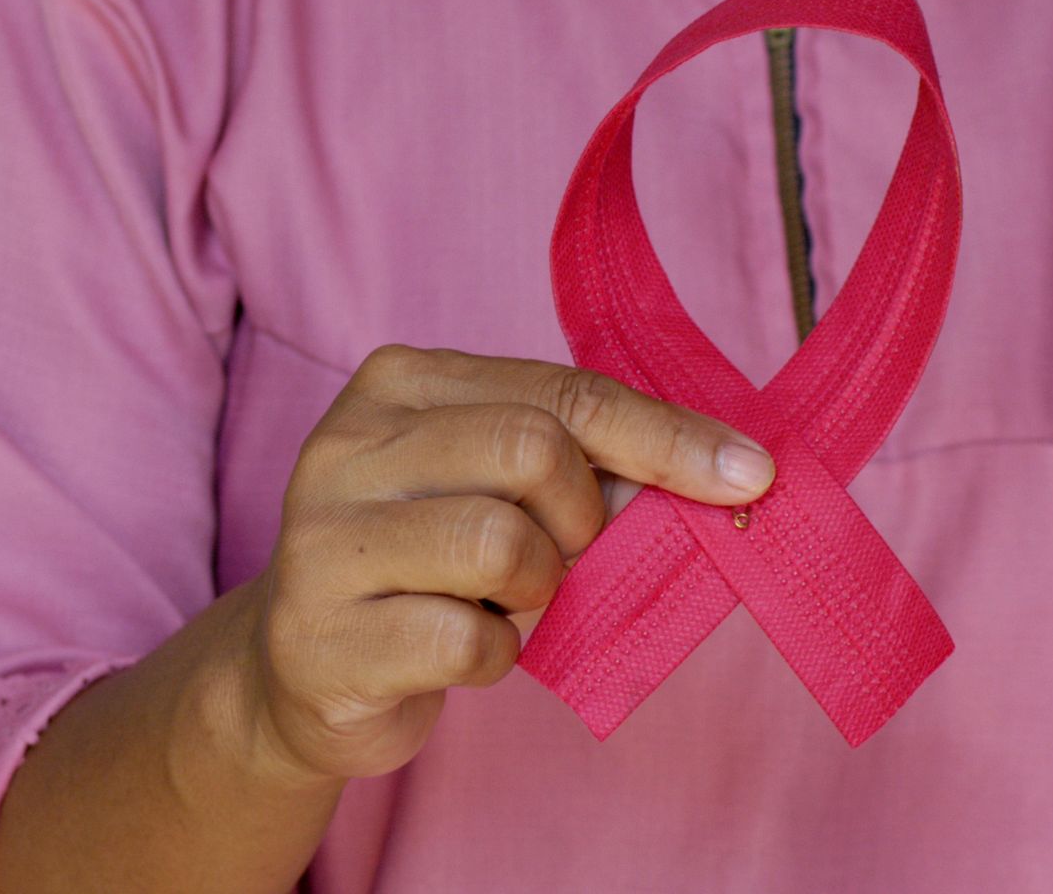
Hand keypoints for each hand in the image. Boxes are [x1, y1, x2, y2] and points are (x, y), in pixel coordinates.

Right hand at [243, 344, 774, 781]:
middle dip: (584, 519)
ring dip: (537, 590)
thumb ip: (581, 465)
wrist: (301, 668)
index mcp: (394, 384)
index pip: (560, 392)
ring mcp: (322, 542)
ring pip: (501, 544)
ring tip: (502, 602)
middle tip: (565, 557)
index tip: (750, 474)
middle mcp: (344, 447)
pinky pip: (467, 642)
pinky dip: (496, 657)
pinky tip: (461, 651)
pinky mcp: (322, 638)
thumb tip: (720, 476)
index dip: (666, 436)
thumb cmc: (424, 565)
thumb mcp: (491, 487)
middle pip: (532, 451)